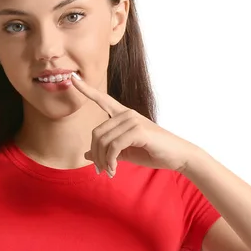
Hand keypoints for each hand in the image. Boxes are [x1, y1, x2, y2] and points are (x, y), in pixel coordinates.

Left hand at [70, 72, 197, 176]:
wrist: (177, 156)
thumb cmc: (153, 152)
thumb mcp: (126, 152)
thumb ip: (107, 151)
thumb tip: (87, 153)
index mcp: (124, 115)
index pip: (103, 100)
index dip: (86, 90)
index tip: (73, 79)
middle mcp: (127, 114)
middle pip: (96, 132)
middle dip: (95, 154)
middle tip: (100, 170)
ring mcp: (132, 120)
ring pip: (103, 141)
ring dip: (103, 160)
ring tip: (109, 171)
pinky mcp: (138, 130)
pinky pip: (114, 147)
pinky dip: (110, 161)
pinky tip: (114, 170)